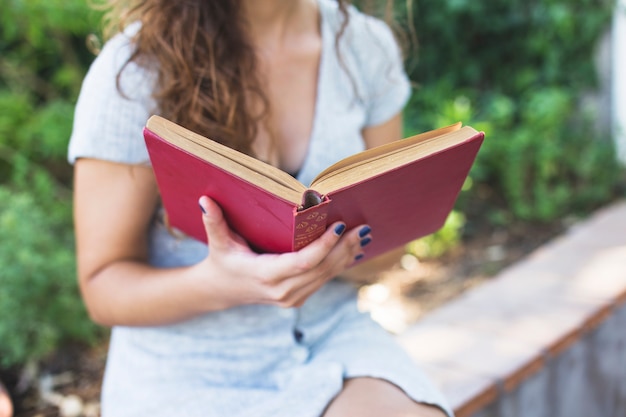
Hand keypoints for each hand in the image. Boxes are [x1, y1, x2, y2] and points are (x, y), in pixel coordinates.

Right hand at [191, 196, 371, 308]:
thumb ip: (214, 223)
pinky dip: (339, 264)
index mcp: (264, 276)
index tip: (339, 225)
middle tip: (361, 226)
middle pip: (321, 269)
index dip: (323, 246)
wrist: (222, 291)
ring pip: (326, 276)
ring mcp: (292, 298)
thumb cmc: (221, 261)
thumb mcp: (217, 243)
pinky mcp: (298, 298)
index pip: (302, 263)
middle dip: (343, 248)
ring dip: (346, 255)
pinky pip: (323, 280)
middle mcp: (282, 291)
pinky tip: (354, 249)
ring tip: (363, 234)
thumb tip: (205, 200)